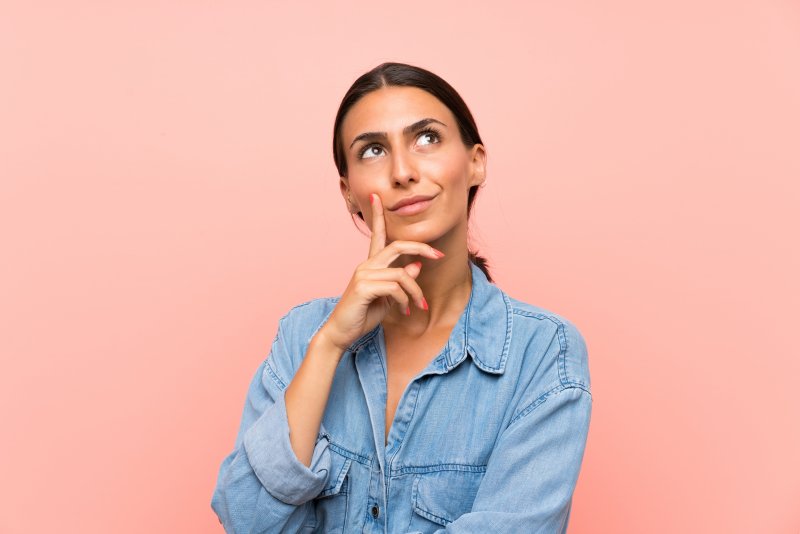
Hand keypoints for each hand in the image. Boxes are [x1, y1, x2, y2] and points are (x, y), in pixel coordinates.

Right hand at [319, 192, 444, 351]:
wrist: (341, 333)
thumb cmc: (362, 315)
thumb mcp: (388, 298)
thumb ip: (400, 282)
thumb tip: (416, 267)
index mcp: (370, 265)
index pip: (376, 235)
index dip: (378, 216)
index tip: (377, 197)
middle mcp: (366, 265)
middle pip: (398, 246)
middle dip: (421, 248)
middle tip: (440, 256)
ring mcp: (363, 275)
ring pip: (402, 274)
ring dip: (416, 292)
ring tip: (419, 306)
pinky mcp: (364, 287)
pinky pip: (395, 287)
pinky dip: (405, 299)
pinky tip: (404, 311)